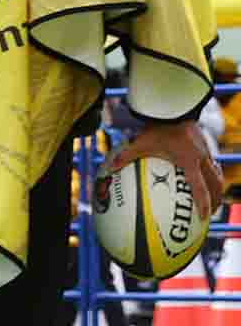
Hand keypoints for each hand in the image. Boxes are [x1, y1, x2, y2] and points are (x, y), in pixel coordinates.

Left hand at [102, 116, 226, 212]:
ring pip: (216, 174)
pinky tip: (205, 178)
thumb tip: (109, 168)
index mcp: (188, 161)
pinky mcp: (205, 145)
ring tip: (214, 198)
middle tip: (212, 213)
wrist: (175, 108)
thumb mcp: (140, 143)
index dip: (204, 204)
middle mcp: (201, 158)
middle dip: (215, 200)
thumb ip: (126, 156)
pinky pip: (212, 164)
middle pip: (215, 184)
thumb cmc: (158, 126)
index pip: (199, 188)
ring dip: (216, 187)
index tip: (205, 218)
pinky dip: (211, 174)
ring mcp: (206, 151)